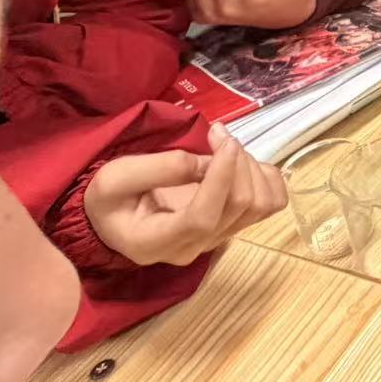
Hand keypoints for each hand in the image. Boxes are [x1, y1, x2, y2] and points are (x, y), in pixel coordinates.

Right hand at [85, 122, 288, 267]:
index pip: (202, 219)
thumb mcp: (115, 178)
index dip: (221, 179)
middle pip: (238, 207)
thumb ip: (160, 168)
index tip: (224, 142)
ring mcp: (217, 240)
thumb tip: (206, 162)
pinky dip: (266, 178)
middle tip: (218, 133)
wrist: (115, 218)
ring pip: (260, 204)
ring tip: (225, 147)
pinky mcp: (232, 226)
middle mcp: (192, 248)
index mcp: (155, 242)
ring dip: (251, 167)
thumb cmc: (110, 199)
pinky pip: (270, 204)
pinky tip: (241, 163)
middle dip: (237, 161)